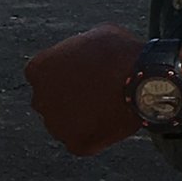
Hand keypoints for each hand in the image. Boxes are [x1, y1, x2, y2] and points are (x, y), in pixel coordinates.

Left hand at [25, 25, 143, 156]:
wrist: (143, 79)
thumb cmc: (120, 53)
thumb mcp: (94, 36)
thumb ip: (79, 49)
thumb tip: (84, 55)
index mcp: (38, 69)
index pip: (43, 75)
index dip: (63, 75)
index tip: (81, 75)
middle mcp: (40, 99)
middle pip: (50, 101)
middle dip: (67, 98)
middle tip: (93, 93)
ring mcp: (56, 125)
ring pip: (64, 124)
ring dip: (79, 119)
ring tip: (106, 108)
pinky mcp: (76, 144)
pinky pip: (81, 142)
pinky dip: (93, 136)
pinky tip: (110, 123)